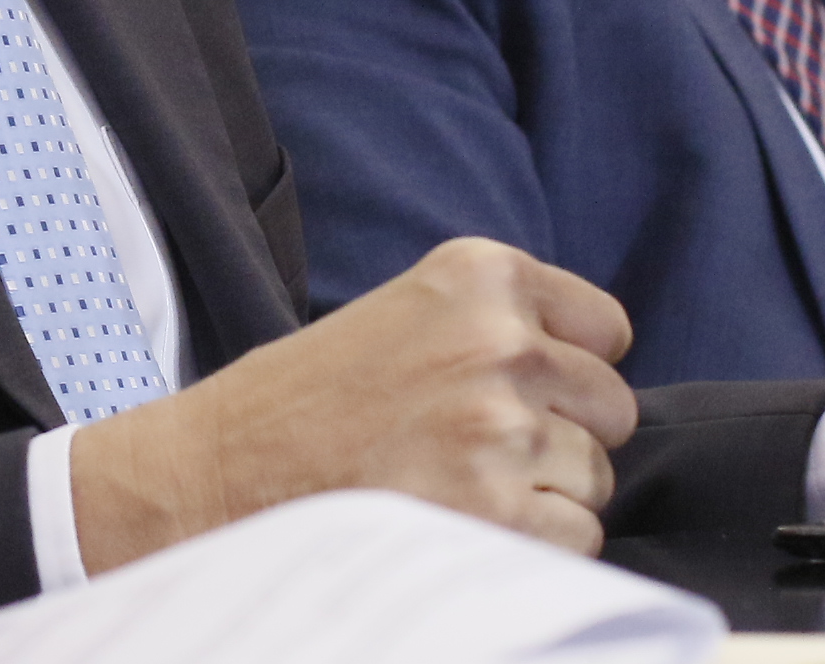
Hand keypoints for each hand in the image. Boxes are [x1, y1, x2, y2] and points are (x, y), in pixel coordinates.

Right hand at [71, 237, 640, 569]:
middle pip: (610, 408)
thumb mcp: (399, 315)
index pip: (606, 329)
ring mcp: (501, 428)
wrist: (213, 475)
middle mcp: (501, 341)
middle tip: (472, 451)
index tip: (516, 392)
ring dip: (543, 497)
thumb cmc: (301, 403)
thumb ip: (494, 328)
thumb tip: (594, 380)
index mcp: (478, 275)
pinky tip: (459, 528)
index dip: (569, 371)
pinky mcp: (497, 512)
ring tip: (454, 489)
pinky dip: (532, 550)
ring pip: (595, 479)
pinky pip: (576, 539)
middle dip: (561, 437)